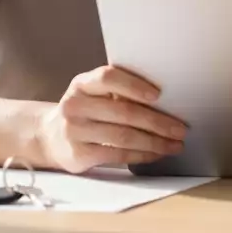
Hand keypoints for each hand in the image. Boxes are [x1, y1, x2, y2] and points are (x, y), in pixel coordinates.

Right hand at [37, 66, 187, 173]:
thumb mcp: (93, 94)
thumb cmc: (86, 110)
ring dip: (154, 142)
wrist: (50, 137)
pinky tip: (156, 154)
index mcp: (82, 83)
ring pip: (123, 136)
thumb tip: (166, 99)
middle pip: (122, 112)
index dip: (134, 85)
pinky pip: (117, 155)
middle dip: (157, 121)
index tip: (159, 94)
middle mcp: (75, 105)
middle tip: (181, 128)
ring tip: (175, 144)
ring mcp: (74, 131)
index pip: (108, 77)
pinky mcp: (78, 155)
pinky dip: (141, 155)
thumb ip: (118, 92)